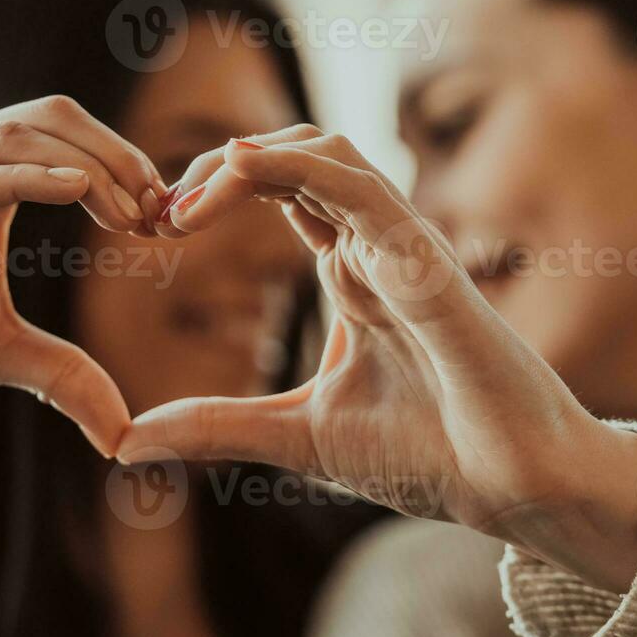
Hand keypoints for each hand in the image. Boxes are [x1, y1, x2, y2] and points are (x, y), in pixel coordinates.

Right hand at [0, 95, 163, 453]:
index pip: (65, 137)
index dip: (124, 165)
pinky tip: (78, 192)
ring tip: (135, 210)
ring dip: (88, 164)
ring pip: (16, 135)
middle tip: (163, 209)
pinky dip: (27, 178)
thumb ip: (62, 375)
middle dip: (119, 154)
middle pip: (52, 116)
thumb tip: (123, 434)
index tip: (165, 219)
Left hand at [117, 125, 636, 590]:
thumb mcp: (294, 435)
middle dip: (214, 168)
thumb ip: (215, 426)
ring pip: (325, 150)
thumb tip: (127, 439)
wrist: (510, 486)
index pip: (278, 193)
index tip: (152, 230)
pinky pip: (359, 182)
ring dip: (245, 158)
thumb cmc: (427, 455)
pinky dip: (296, 163)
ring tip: (182, 202)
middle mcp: (374, 246)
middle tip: (153, 214)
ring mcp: (401, 244)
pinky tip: (236, 169)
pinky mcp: (424, 257)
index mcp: (351, 273)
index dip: (211, 194)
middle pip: (291, 156)